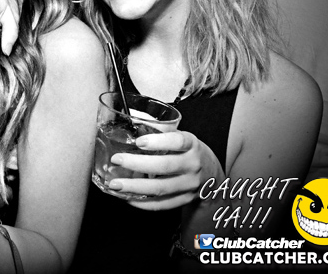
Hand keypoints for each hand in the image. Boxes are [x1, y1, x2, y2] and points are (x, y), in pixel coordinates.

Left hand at [108, 131, 224, 210]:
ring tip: (114, 184)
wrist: (213, 176)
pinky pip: (162, 205)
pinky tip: (127, 197)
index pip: (178, 142)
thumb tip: (132, 123)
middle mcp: (192, 165)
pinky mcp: (184, 200)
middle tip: (116, 160)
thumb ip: (162, 132)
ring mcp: (189, 185)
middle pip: (165, 166)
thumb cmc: (190, 152)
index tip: (139, 142)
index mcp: (192, 145)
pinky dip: (142, 203)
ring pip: (160, 188)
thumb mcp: (182, 137)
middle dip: (137, 164)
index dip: (159, 142)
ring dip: (134, 187)